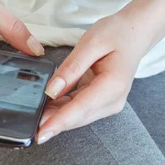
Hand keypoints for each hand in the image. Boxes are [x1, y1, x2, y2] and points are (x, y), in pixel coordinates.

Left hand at [37, 10, 150, 143]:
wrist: (135, 32)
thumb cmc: (116, 33)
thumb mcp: (91, 43)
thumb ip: (71, 68)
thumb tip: (51, 90)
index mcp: (113, 85)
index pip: (81, 108)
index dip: (59, 122)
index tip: (40, 133)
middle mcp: (114, 99)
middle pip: (78, 117)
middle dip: (53, 123)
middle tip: (29, 126)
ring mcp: (110, 103)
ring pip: (78, 116)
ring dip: (56, 117)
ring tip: (34, 116)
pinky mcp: (103, 101)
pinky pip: (80, 109)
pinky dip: (63, 109)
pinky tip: (47, 107)